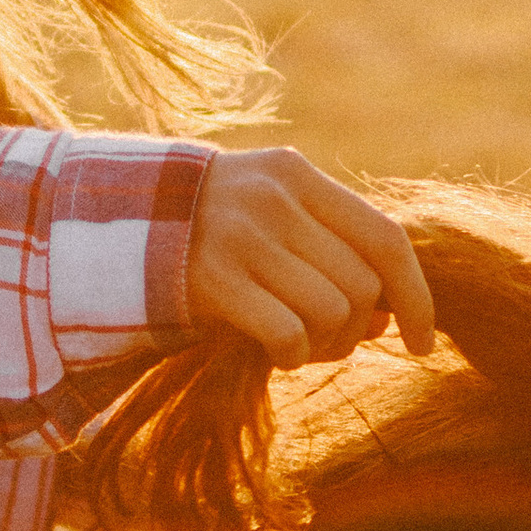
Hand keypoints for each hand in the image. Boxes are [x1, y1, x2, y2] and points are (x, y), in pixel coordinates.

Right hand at [186, 150, 434, 367]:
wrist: (106, 225)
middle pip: (362, 285)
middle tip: (332, 344)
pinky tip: (273, 352)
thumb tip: (388, 320)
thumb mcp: (268, 217)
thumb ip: (328, 252)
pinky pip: (289, 334)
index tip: (424, 344)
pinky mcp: (212, 279)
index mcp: (297, 175)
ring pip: (332, 312)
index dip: (417, 297)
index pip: (386, 238)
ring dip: (324, 346)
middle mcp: (275, 200)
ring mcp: (242, 236)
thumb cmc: (204, 233)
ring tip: (297, 344)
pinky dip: (292, 356)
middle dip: (357, 330)